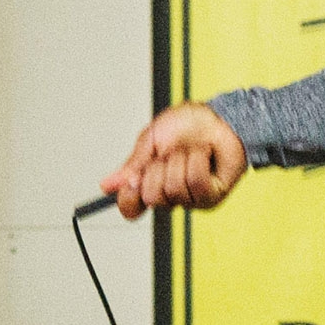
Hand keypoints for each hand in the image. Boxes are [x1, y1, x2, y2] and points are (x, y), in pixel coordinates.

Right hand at [99, 102, 248, 217]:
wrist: (217, 116)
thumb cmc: (187, 125)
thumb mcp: (151, 139)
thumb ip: (132, 165)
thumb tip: (107, 185)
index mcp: (149, 184)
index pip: (131, 208)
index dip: (128, 197)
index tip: (132, 179)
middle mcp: (168, 196)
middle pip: (151, 197)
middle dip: (158, 167)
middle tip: (170, 154)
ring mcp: (189, 199)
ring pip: (174, 188)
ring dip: (180, 160)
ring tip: (190, 151)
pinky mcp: (211, 197)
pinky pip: (196, 183)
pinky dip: (197, 161)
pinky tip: (204, 155)